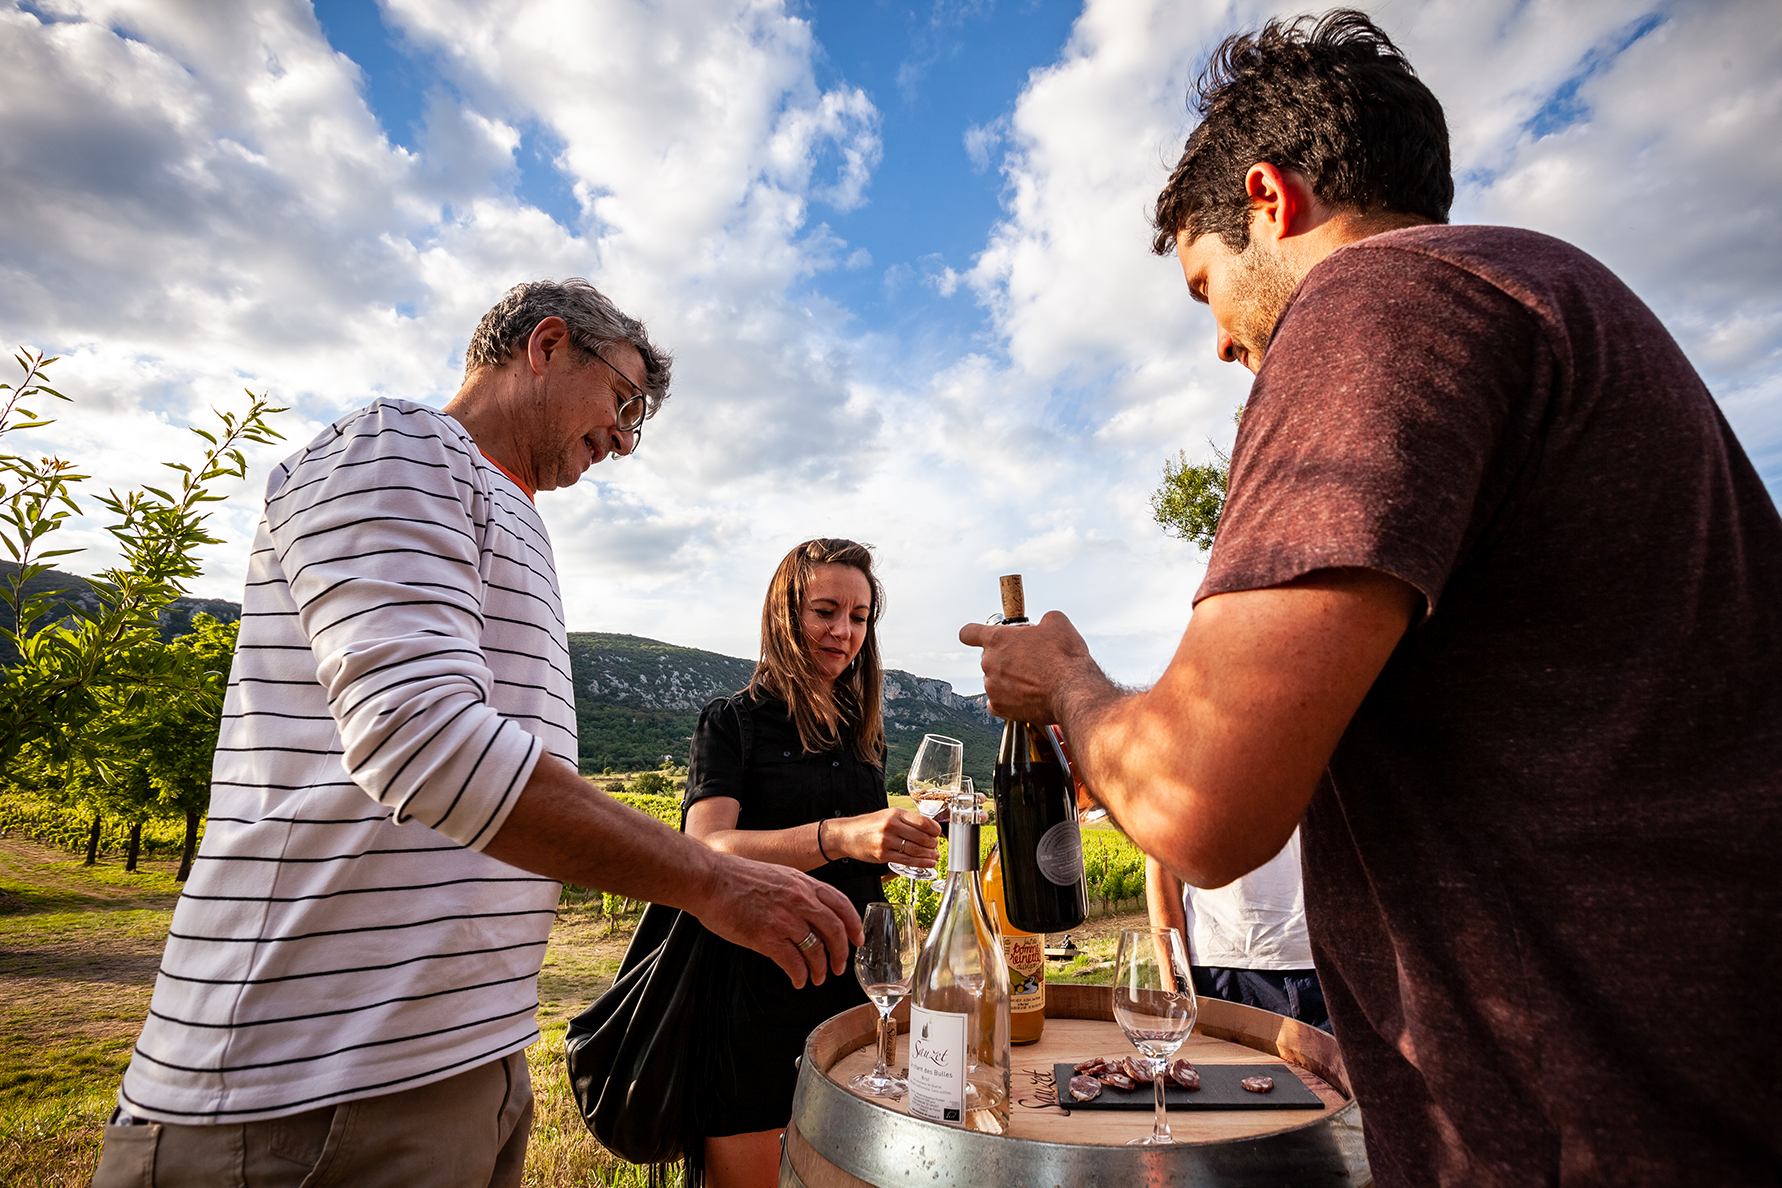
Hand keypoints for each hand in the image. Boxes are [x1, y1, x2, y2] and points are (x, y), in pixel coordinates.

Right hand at [695, 851, 863, 987]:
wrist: (709, 879)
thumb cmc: (738, 877)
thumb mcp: (779, 874)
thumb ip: (798, 891)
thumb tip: (812, 911)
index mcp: (803, 883)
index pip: (841, 905)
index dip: (853, 925)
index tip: (857, 940)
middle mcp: (799, 900)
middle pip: (834, 931)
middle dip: (841, 953)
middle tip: (839, 967)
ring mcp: (784, 919)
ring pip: (815, 950)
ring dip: (820, 969)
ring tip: (817, 978)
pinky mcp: (766, 937)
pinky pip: (792, 963)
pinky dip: (799, 975)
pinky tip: (798, 980)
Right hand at [840, 807, 940, 865]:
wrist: (847, 834)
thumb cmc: (870, 825)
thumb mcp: (888, 815)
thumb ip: (907, 821)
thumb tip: (930, 830)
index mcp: (895, 813)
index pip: (923, 822)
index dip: (935, 830)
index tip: (939, 834)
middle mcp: (891, 826)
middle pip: (922, 837)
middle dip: (933, 844)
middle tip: (937, 847)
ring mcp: (886, 841)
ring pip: (915, 850)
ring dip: (929, 855)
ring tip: (934, 856)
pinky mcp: (883, 855)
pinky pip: (906, 861)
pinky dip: (920, 863)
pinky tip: (928, 863)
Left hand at [958, 609, 1097, 722]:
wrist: (1073, 692)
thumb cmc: (1064, 657)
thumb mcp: (1057, 622)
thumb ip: (1042, 620)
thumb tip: (1044, 625)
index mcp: (997, 639)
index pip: (969, 632)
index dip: (975, 633)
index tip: (981, 636)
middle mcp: (989, 662)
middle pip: (988, 657)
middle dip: (1005, 656)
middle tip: (1028, 659)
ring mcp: (992, 687)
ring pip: (994, 680)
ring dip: (1007, 678)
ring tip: (1032, 679)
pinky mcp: (1000, 708)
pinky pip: (996, 701)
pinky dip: (1007, 699)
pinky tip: (1024, 695)